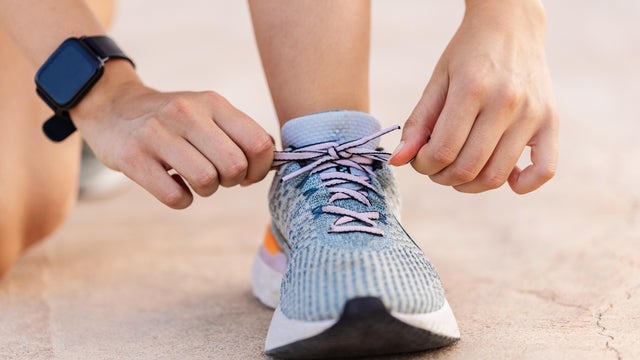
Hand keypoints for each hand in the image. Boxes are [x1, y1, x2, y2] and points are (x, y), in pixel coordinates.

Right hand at [71, 61, 274, 207]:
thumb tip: (273, 162)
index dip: (260, 168)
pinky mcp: (132, 157)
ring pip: (206, 181)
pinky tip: (174, 186)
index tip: (247, 173)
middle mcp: (186, 113)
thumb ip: (239, 132)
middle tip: (218, 176)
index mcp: (212, 103)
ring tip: (195, 180)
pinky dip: (181, 199)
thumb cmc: (172, 119)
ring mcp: (156, 134)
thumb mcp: (207, 111)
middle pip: (234, 166)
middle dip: (232, 181)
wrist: (112, 106)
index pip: (258, 142)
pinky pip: (175, 196)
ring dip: (206, 190)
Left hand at [389, 0, 557, 193]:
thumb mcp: (437, 81)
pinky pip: (544, 170)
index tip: (420, 158)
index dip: (424, 165)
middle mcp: (506, 102)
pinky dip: (522, 184)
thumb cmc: (467, 54)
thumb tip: (398, 160)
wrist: (511, 25)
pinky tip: (505, 177)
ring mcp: (533, 113)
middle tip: (436, 166)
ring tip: (459, 170)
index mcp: (472, 89)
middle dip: (442, 176)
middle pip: (468, 168)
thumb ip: (417, 122)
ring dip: (470, 185)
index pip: (443, 150)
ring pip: (497, 175)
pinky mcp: (551, 121)